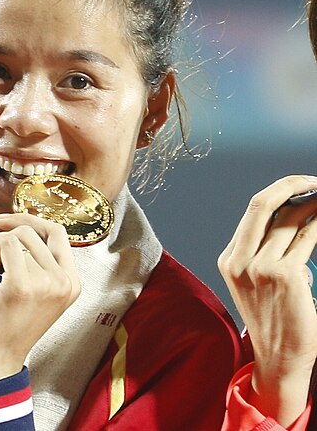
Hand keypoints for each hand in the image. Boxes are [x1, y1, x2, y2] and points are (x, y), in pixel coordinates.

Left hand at [0, 212, 80, 386]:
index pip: (58, 233)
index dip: (29, 220)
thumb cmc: (5, 327)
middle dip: (4, 235)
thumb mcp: (32, 291)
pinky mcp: (22, 284)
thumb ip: (31, 261)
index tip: (4, 222)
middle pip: (33, 231)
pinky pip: (3, 243)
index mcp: (72, 283)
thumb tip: (8, 228)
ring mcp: (47, 282)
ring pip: (16, 237)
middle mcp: (65, 282)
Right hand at [218, 175, 316, 425]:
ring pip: (290, 219)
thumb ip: (263, 250)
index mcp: (229, 259)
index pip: (253, 212)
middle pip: (262, 204)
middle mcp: (239, 259)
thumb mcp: (255, 282)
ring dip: (312, 203)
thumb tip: (293, 215)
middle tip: (312, 179)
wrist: (279, 358)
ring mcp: (259, 267)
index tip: (298, 185)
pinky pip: (307, 237)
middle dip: (290, 184)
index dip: (278, 192)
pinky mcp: (283, 275)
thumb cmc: (274, 319)